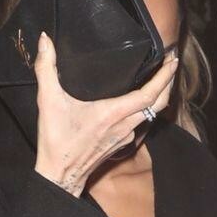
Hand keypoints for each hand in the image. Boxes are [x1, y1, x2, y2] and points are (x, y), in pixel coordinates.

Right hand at [33, 32, 177, 196]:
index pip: (149, 94)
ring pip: (151, 114)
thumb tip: (44, 40)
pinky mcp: (121, 144)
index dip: (164, 77)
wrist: (60, 176)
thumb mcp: (48, 102)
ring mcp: (125, 137)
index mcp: (113, 114)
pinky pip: (140, 123)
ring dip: (158, 95)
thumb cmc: (56, 142)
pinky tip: (138, 99)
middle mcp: (125, 126)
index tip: (171, 60)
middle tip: (171, 61)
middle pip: (158, 103)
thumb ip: (46, 68)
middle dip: (168, 82)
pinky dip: (145, 108)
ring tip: (158, 76)